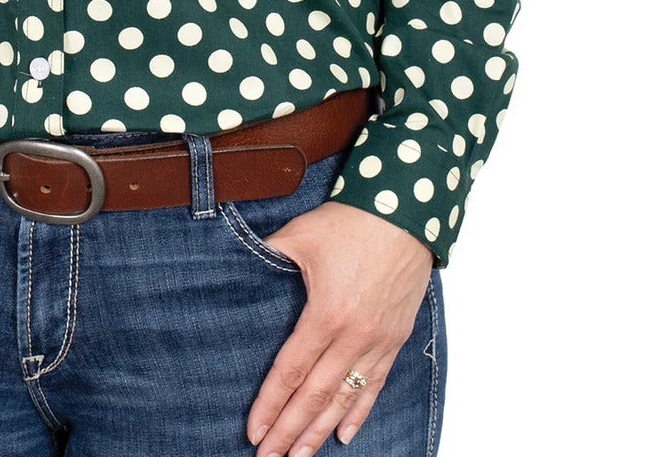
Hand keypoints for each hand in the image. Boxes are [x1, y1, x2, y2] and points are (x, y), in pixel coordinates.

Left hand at [244, 201, 432, 456]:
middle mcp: (353, 336)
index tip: (253, 432)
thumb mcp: (299, 235)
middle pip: (315, 396)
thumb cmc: (351, 220)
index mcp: (325, 313)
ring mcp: (378, 340)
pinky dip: (359, 412)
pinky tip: (346, 435)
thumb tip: (240, 263)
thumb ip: (268, 256)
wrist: (406, 211)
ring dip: (321, 431)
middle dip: (290, 431)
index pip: (291, 372)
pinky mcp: (396, 337)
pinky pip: (376, 384)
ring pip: (345, 398)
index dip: (270, 405)